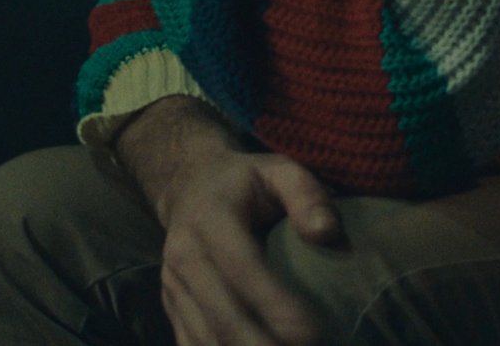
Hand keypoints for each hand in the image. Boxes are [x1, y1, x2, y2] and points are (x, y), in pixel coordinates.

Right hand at [157, 148, 343, 345]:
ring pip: (205, 338)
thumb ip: (308, 196)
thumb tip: (328, 234)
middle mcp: (184, 257)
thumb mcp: (280, 170)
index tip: (312, 332)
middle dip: (262, 345)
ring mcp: (173, 287)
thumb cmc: (246, 182)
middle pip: (221, 316)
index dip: (275, 305)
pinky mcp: (171, 308)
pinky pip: (191, 344)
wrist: (188, 187)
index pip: (242, 269)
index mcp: (211, 220)